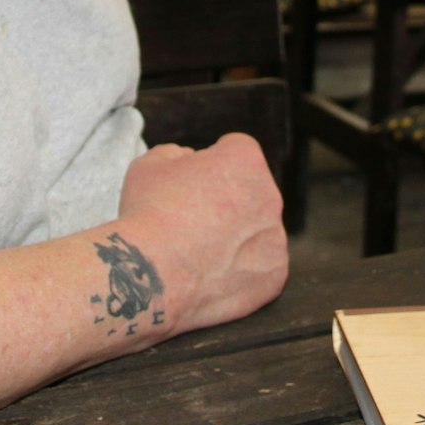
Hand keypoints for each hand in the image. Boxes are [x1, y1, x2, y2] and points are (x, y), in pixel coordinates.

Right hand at [119, 134, 286, 333]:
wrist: (150, 273)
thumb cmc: (149, 214)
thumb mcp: (151, 164)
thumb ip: (176, 153)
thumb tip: (189, 159)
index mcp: (245, 159)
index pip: (234, 151)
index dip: (210, 164)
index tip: (193, 183)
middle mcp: (270, 195)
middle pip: (251, 191)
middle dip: (229, 201)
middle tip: (195, 220)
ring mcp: (275, 237)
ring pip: (257, 230)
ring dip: (238, 236)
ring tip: (201, 251)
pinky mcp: (274, 274)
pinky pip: (261, 267)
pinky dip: (242, 271)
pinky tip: (213, 274)